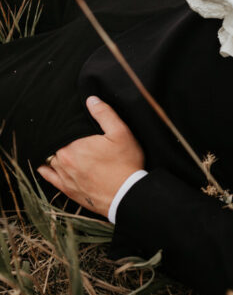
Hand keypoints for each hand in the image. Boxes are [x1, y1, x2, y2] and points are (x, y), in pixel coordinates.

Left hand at [38, 96, 144, 217]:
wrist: (126, 194)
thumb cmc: (126, 163)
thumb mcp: (121, 133)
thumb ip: (105, 114)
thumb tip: (91, 100)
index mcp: (73, 145)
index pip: (61, 131)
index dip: (66, 127)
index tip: (73, 125)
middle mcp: (63, 160)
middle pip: (55, 144)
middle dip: (61, 139)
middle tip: (72, 135)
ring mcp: (64, 176)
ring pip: (50, 159)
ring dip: (53, 153)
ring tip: (61, 147)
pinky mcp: (67, 189)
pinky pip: (48, 177)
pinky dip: (45, 170)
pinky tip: (45, 165)